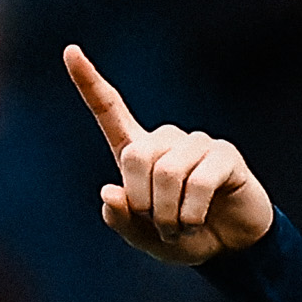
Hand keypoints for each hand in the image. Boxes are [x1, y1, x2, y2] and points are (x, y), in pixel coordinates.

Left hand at [64, 45, 272, 265]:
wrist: (231, 249)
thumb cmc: (185, 238)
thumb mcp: (146, 238)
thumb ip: (122, 221)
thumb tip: (109, 191)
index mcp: (139, 153)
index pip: (111, 111)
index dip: (89, 83)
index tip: (70, 52)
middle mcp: (165, 141)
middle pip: (137, 157)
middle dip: (144, 204)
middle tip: (161, 228)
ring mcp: (196, 144)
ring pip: (167, 173)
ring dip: (170, 217)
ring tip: (181, 230)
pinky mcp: (224, 155)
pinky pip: (200, 182)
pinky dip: (192, 215)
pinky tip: (197, 223)